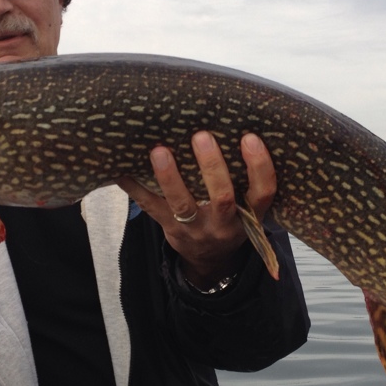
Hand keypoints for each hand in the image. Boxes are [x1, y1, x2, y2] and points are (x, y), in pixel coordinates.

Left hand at [117, 131, 275, 287]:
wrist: (210, 259)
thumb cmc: (230, 219)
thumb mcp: (248, 207)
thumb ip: (246, 179)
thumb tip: (233, 126)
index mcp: (249, 215)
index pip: (262, 192)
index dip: (259, 166)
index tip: (249, 137)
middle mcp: (224, 224)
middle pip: (222, 198)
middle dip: (212, 166)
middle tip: (201, 136)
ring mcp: (195, 229)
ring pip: (182, 204)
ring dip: (169, 176)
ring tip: (159, 151)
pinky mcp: (170, 229)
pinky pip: (151, 207)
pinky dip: (135, 188)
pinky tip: (123, 170)